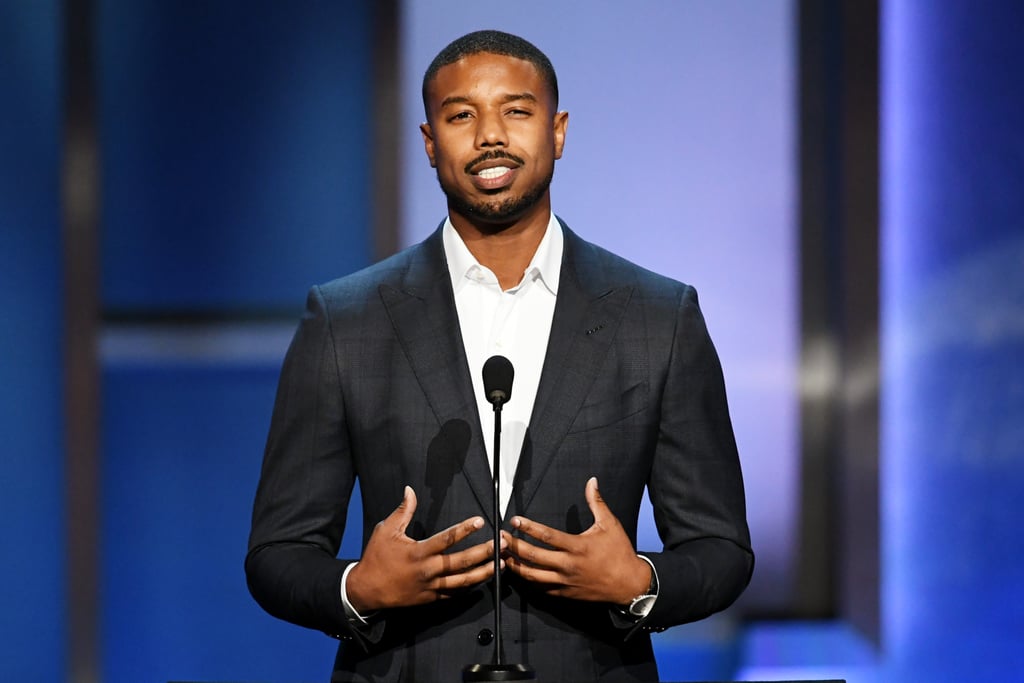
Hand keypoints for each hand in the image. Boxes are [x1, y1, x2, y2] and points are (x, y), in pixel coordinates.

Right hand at [346, 486, 497, 611]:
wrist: (366, 590)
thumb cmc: (376, 558)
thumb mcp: (386, 530)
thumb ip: (403, 511)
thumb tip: (410, 490)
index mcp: (418, 552)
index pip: (447, 539)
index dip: (465, 529)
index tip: (480, 521)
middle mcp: (428, 570)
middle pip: (462, 562)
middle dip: (485, 552)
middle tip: (503, 543)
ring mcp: (431, 587)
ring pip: (464, 581)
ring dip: (485, 571)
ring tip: (502, 563)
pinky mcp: (431, 598)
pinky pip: (455, 594)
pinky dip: (470, 587)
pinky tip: (483, 579)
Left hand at [502, 477, 650, 604]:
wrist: (629, 584)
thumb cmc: (620, 552)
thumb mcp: (610, 524)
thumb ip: (597, 502)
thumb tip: (591, 481)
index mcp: (577, 547)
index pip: (546, 536)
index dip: (528, 527)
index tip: (514, 520)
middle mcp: (568, 565)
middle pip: (534, 557)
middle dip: (514, 546)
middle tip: (499, 538)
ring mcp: (565, 582)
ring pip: (533, 576)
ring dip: (516, 565)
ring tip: (503, 556)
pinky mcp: (565, 594)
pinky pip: (541, 588)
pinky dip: (528, 580)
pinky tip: (520, 572)